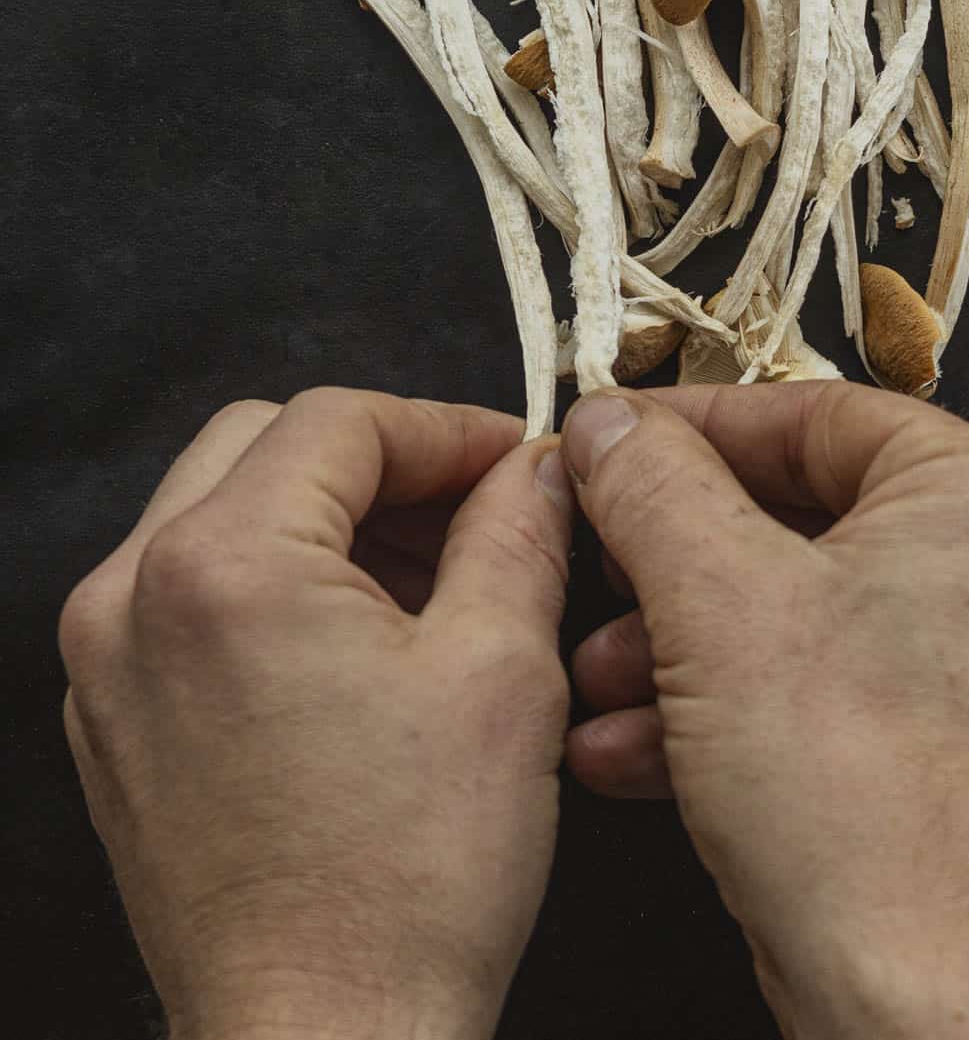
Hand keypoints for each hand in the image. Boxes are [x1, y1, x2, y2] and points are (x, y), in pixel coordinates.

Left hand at [59, 390, 574, 1039]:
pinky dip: (275, 583)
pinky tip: (357, 645)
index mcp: (221, 565)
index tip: (512, 462)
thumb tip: (531, 466)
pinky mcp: (112, 721)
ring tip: (428, 583)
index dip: (444, 429)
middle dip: (380, 463)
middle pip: (263, 446)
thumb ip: (517, 531)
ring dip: (327, 520)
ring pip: (220, 513)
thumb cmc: (410, 878)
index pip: (338, 421)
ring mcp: (106, 664)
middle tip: (472, 511)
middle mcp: (131, 597)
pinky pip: (190, 595)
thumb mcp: (501, 673)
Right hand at [562, 383, 968, 1039]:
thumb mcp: (716, 600)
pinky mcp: (956, 744)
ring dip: (683, 641)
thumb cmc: (850, 796)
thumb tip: (609, 421)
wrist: (915, 1007)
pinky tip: (630, 746)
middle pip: (804, 516)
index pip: (819, 415)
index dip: (692, 427)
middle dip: (673, 560)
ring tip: (596, 675)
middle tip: (594, 558)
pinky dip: (729, 701)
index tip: (608, 440)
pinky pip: (828, 681)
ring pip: (804, 608)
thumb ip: (652, 485)